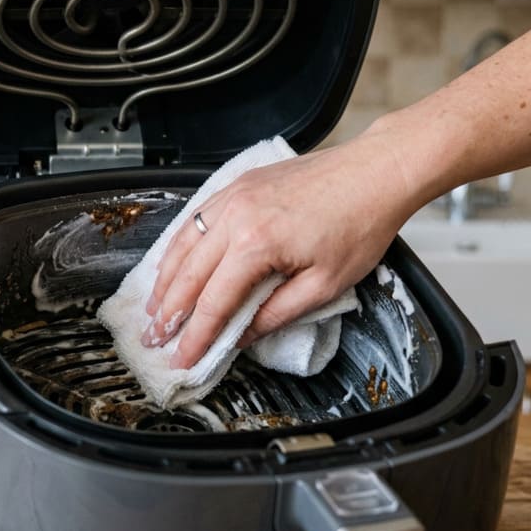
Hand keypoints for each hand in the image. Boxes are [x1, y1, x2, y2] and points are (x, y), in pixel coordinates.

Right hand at [141, 127, 424, 369]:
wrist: (377, 171)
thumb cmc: (360, 224)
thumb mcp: (325, 284)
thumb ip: (278, 313)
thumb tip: (244, 335)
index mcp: (257, 244)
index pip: (214, 302)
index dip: (195, 336)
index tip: (181, 358)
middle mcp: (236, 216)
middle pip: (188, 274)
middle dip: (168, 312)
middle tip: (154, 339)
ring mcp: (233, 195)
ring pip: (183, 243)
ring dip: (165, 279)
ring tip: (154, 308)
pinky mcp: (238, 184)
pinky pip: (196, 218)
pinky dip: (178, 244)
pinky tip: (173, 262)